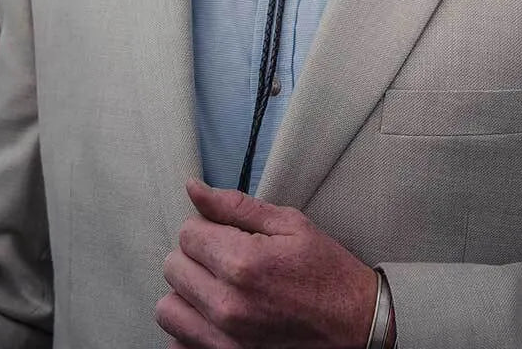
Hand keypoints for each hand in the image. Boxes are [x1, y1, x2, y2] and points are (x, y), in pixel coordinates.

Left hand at [156, 178, 378, 348]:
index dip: (207, 226)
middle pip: (174, 266)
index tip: (227, 233)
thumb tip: (193, 188)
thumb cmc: (325, 272)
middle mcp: (226, 304)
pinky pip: (177, 342)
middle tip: (226, 257)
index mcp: (243, 262)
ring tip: (217, 286)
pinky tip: (216, 315)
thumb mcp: (290, 224)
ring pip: (167, 307)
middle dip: (196, 255)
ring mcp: (223, 340)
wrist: (354, 325)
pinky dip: (190, 326)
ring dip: (188, 292)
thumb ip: (236, 206)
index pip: (188, 233)